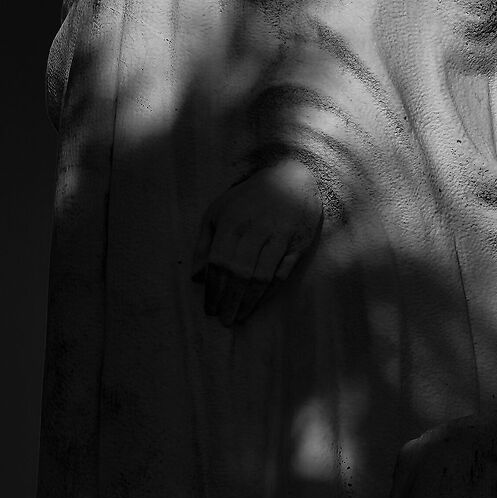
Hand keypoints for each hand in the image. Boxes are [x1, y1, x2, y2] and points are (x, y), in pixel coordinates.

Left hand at [192, 158, 324, 326]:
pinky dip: (271, 290)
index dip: (214, 288)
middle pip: (239, 273)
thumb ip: (205, 243)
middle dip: (230, 300)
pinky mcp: (298, 242)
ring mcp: (279, 236)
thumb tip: (198, 277)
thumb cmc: (249, 199)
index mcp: (232, 223)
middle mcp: (255, 230)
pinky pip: (283, 271)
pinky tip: (261, 302)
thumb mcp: (219, 213)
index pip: (219, 262)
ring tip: (240, 317)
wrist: (292, 177)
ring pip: (261, 275)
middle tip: (225, 319)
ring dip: (249, 300)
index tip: (210, 308)